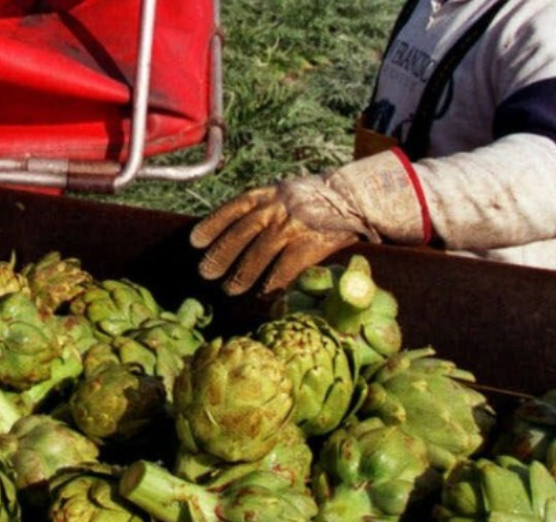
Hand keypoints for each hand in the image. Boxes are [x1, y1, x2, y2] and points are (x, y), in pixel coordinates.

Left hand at [189, 149, 429, 295]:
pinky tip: (264, 295)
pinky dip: (272, 284)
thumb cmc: (318, 202)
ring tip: (231, 289)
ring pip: (260, 253)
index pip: (234, 207)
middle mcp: (278, 206)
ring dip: (243, 274)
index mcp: (269, 193)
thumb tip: (234, 236)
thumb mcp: (287, 194)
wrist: (360, 198)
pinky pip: (285, 268)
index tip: (194, 241)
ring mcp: (294, 225)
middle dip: (220, 254)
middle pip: (241, 233)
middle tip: (207, 273)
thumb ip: (264, 209)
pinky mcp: (311, 243)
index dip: (212, 224)